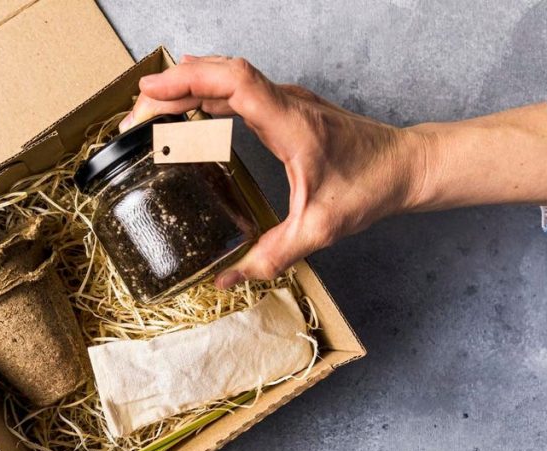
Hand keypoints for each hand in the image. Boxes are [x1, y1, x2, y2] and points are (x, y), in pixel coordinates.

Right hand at [122, 55, 427, 287]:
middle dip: (176, 84)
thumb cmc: (372, 187)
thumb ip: (273, 256)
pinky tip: (194, 112)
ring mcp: (288, 102)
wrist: (407, 166)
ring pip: (231, 79)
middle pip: (223, 73)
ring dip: (191, 87)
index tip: (152, 93)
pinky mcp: (289, 109)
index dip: (190, 81)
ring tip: (154, 109)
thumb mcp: (320, 229)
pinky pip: (241, 91)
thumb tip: (228, 280)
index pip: (234, 83)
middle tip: (139, 109)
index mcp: (291, 123)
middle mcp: (287, 103)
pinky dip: (210, 96)